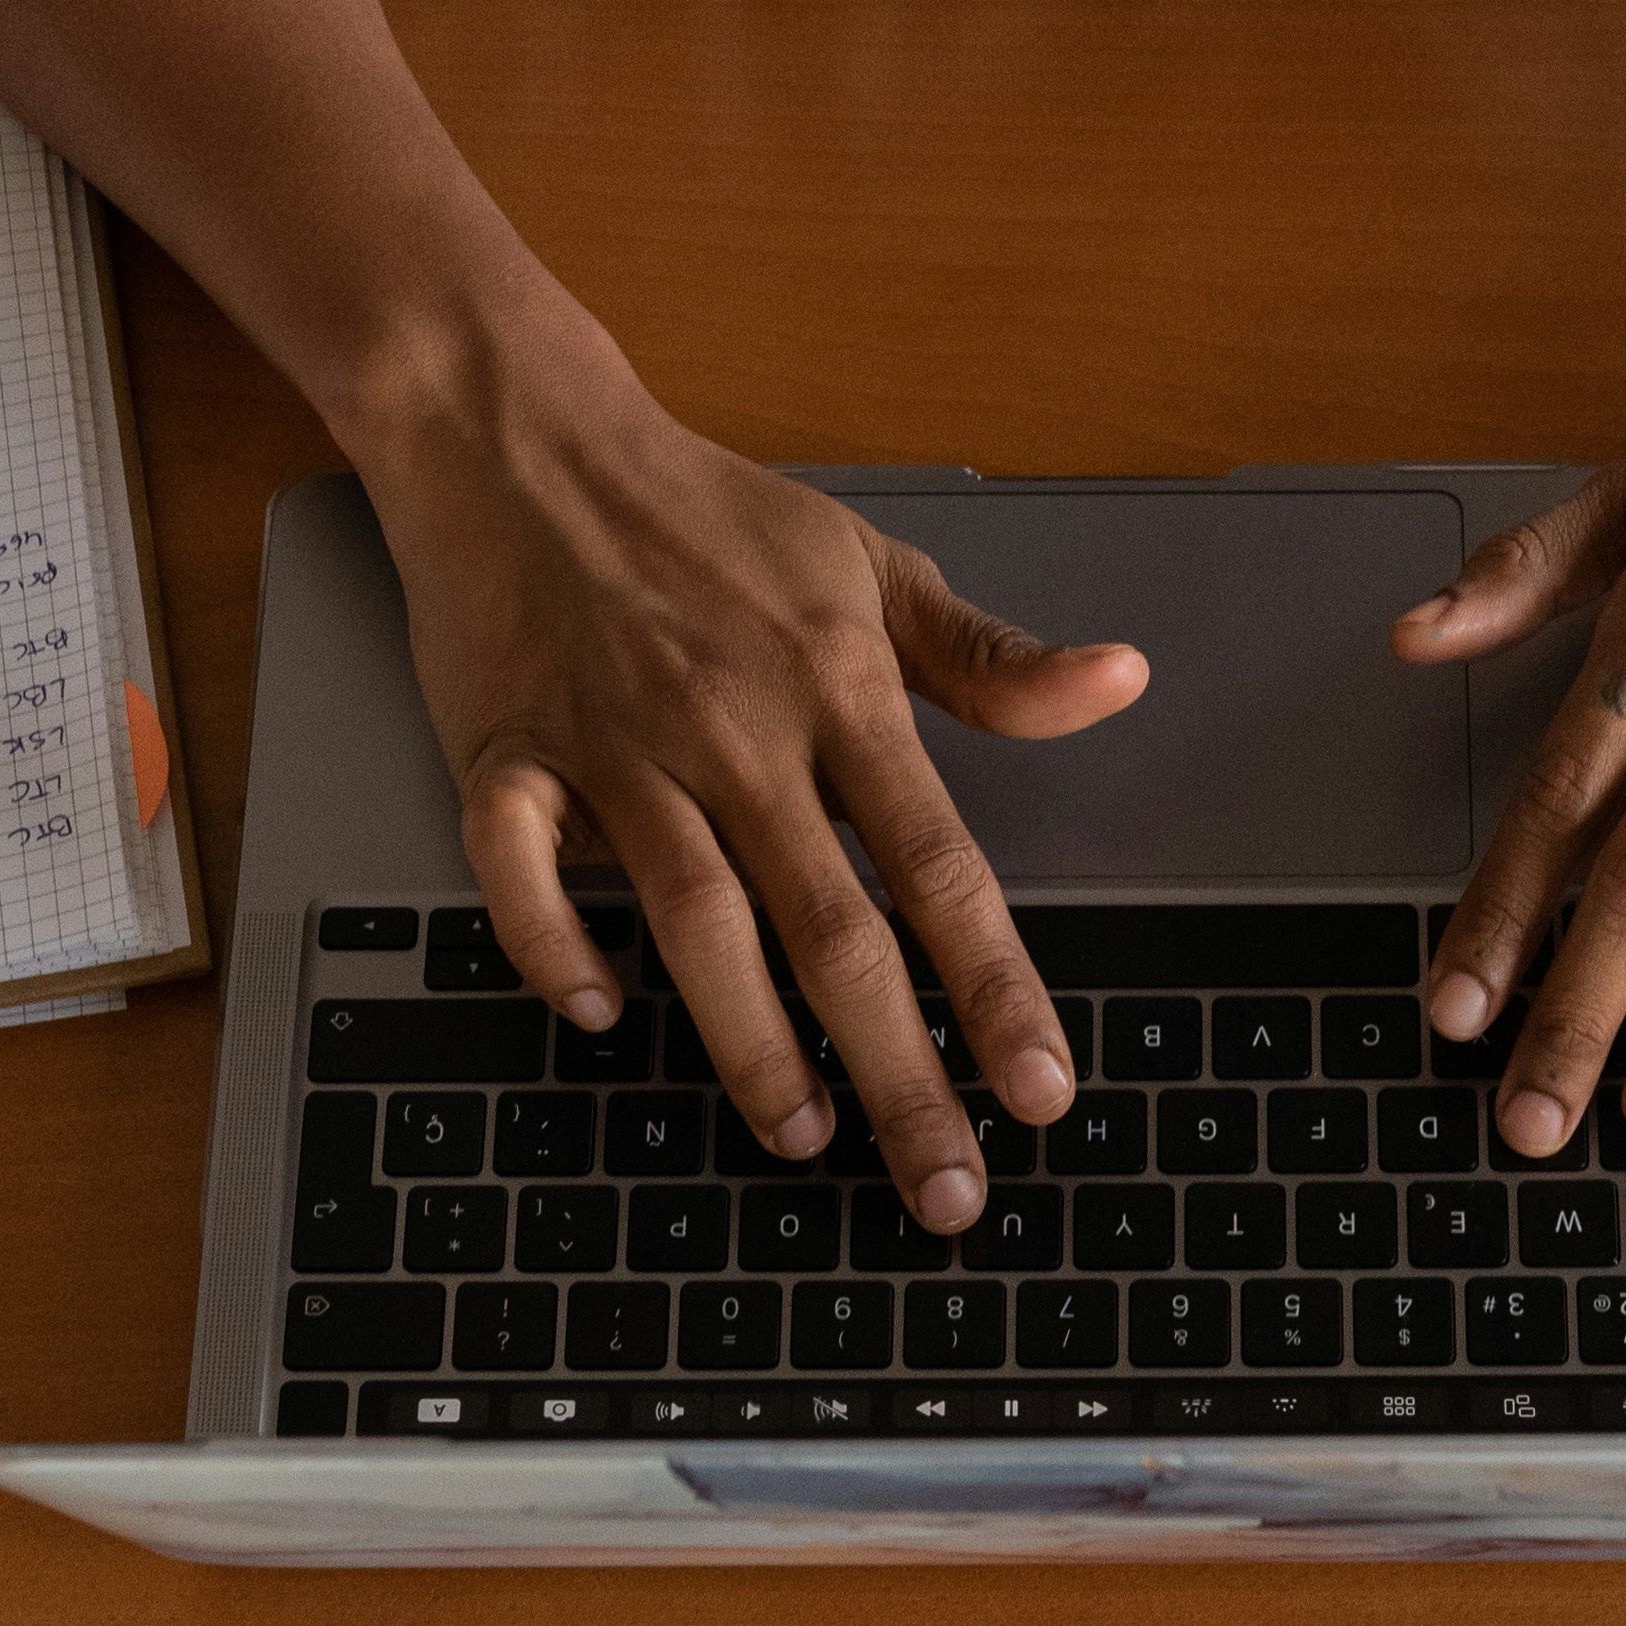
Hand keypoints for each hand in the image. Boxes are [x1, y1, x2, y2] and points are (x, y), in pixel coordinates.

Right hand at [364, 361, 1124, 1224]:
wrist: (526, 438)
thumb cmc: (707, 515)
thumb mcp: (871, 566)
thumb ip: (991, 657)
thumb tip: (1121, 679)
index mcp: (836, 688)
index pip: (937, 863)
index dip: (994, 986)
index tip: (1041, 1089)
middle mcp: (734, 728)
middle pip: (831, 927)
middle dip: (899, 1069)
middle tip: (946, 1187)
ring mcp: (616, 745)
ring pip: (693, 918)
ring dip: (752, 1042)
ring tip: (807, 1137)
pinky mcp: (504, 753)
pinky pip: (517, 869)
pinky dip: (553, 945)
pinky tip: (600, 1014)